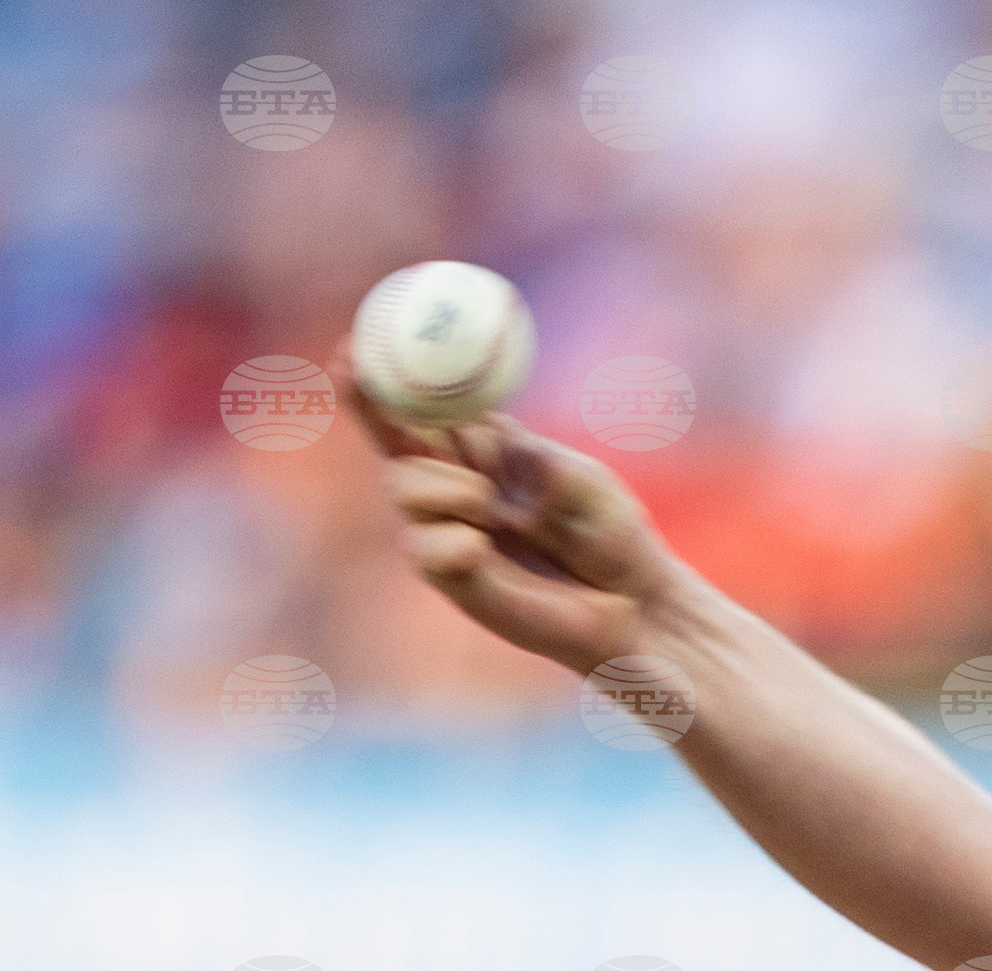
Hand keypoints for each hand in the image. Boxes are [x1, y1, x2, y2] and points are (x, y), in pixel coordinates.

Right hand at [354, 394, 677, 672]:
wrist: (637, 604)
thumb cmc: (613, 534)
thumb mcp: (583, 480)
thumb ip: (538, 459)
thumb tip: (499, 439)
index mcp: (484, 450)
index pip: (423, 408)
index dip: (385, 379)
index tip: (354, 345)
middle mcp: (458, 488)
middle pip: (395, 446)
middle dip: (376, 415)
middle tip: (391, 404)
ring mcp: (454, 535)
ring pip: (404, 494)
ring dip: (434, 487)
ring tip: (483, 500)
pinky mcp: (463, 585)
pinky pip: (427, 555)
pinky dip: (446, 543)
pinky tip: (478, 545)